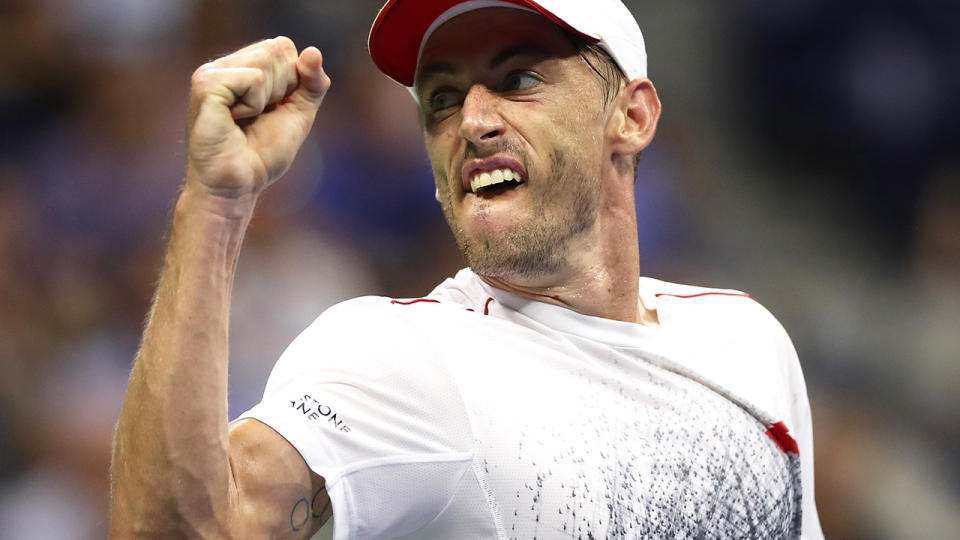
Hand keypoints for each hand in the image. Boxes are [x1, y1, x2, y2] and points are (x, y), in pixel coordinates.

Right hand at [186, 37, 329, 198]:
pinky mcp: (205, 84)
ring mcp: (211, 72)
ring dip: (267, 99)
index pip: (284, 46)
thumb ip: (313, 83)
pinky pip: (254, 79)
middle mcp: (224, 64)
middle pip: (277, 49)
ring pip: (267, 62)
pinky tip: (234, 120)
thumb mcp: (299, 113)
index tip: (272, 109)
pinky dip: (254, 105)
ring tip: (244, 119)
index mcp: (243, 66)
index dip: (292, 81)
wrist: (239, 185)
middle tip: (257, 117)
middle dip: (281, 89)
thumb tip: (314, 52)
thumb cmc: (263, 153)